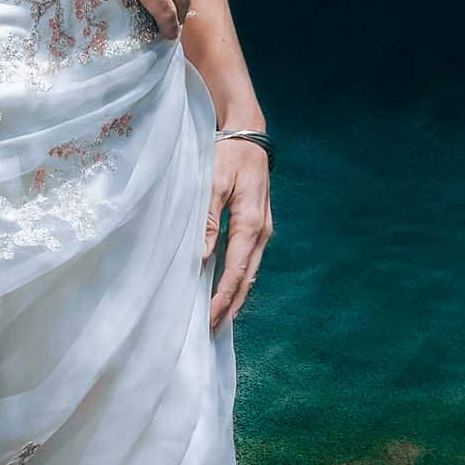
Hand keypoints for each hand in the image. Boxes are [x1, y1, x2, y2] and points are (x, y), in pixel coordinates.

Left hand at [203, 133, 271, 330]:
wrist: (247, 134)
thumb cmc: (228, 155)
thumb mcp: (213, 182)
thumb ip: (206, 220)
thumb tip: (201, 257)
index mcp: (251, 222)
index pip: (236, 268)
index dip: (223, 295)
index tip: (211, 316)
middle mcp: (262, 231)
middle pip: (247, 277)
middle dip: (230, 305)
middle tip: (212, 330)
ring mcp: (262, 230)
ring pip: (249, 272)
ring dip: (235, 296)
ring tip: (219, 319)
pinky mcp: (256, 227)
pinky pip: (247, 261)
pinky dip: (237, 280)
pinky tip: (226, 292)